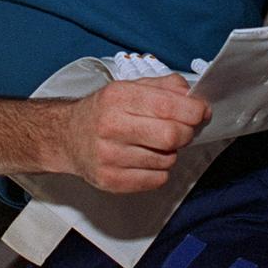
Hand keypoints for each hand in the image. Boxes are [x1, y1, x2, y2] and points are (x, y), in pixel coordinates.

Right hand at [64, 73, 210, 192]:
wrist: (67, 136)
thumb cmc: (104, 111)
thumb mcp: (129, 87)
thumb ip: (163, 86)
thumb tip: (193, 97)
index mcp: (117, 97)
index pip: (167, 105)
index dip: (193, 110)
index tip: (201, 112)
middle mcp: (110, 126)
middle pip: (171, 136)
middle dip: (186, 133)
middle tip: (183, 130)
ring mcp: (109, 156)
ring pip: (167, 160)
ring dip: (171, 153)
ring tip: (155, 144)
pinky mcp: (110, 180)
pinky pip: (156, 180)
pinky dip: (160, 170)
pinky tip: (146, 159)